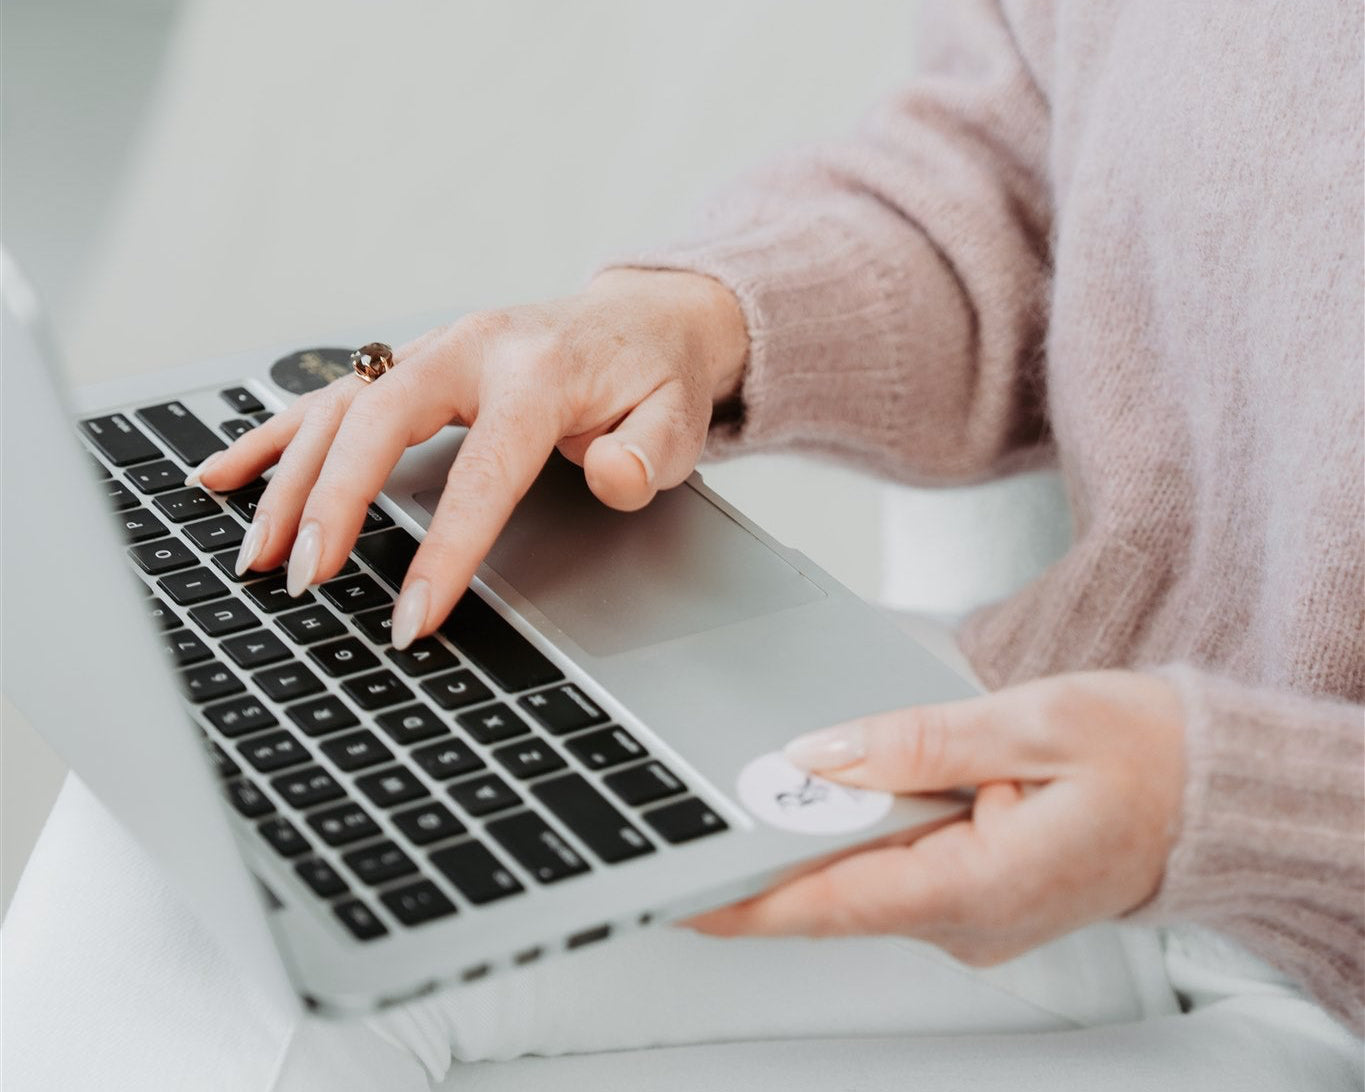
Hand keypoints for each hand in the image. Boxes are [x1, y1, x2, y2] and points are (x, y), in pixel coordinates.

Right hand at [194, 269, 747, 647]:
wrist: (644, 321)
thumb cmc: (655, 379)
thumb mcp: (676, 422)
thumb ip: (646, 455)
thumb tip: (613, 475)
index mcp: (538, 373)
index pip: (483, 470)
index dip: (445, 549)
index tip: (412, 616)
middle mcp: (472, 349)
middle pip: (377, 420)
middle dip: (333, 503)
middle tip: (304, 577)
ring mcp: (432, 349)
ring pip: (338, 408)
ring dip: (288, 481)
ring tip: (254, 551)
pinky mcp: (410, 362)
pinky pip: (326, 395)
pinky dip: (271, 435)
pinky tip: (223, 473)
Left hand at [690, 671, 1185, 964]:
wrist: (1211, 791)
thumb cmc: (1145, 754)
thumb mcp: (1030, 722)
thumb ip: (917, 741)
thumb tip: (822, 754)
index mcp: (982, 885)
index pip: (835, 904)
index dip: (749, 900)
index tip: (685, 890)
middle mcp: (969, 919)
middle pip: (836, 894)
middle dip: (768, 854)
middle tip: (711, 804)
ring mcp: (971, 916)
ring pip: (861, 882)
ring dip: (815, 839)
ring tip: (773, 789)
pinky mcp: (973, 896)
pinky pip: (895, 871)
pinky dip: (860, 836)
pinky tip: (843, 795)